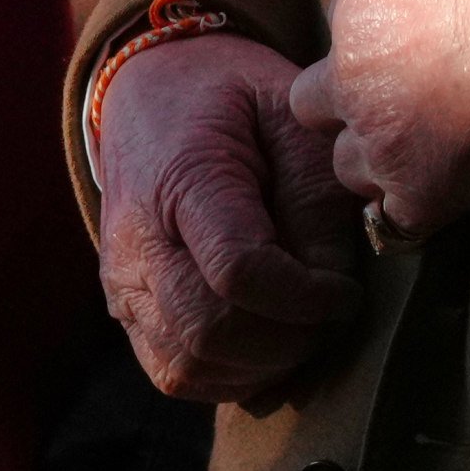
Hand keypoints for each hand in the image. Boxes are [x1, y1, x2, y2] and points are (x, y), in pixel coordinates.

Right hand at [93, 33, 365, 402]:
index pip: (237, 270)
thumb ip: (316, 202)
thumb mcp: (292, 119)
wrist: (154, 95)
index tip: (347, 292)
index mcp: (182, 176)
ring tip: (300, 327)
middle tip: (329, 315)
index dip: (305, 298)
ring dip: (261, 365)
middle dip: (288, 340)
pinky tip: (265, 342)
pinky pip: (173, 372)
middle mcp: (137, 239)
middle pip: (209, 330)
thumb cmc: (235, 103)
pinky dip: (228, 375)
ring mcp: (122, 281)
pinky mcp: (124, 310)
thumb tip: (332, 289)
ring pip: (188, 365)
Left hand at [291, 0, 469, 242]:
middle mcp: (351, 83)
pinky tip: (435, 199)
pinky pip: (393, 223)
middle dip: (350, 113)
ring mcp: (381, 143)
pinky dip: (410, 214)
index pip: (335, 46)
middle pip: (316, 113)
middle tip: (398, 112)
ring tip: (423, 157)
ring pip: (349, 170)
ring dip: (377, 164)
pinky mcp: (421, 191)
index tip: (398, 62)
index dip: (363, 59)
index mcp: (356, 15)